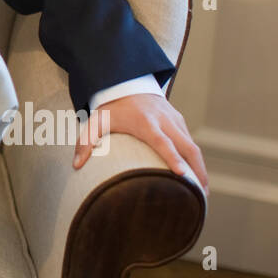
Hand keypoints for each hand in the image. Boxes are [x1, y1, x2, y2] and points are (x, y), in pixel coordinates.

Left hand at [72, 93, 207, 194]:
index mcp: (145, 122)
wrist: (127, 81)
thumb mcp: (95, 121)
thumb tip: (76, 164)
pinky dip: (196, 159)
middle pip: (187, 147)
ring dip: (200, 168)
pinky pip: (191, 142)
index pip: (162, 141)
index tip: (181, 174)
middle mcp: (164, 121)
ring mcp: (174, 120)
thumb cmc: (111, 107)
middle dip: (197, 170)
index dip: (172, 158)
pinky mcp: (179, 121)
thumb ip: (85, 141)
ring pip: (193, 146)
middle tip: (200, 196)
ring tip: (201, 192)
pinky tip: (196, 176)